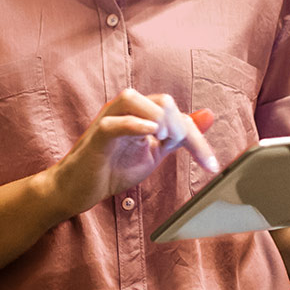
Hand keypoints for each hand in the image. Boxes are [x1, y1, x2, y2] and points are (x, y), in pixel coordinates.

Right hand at [39, 89, 215, 219]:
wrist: (77, 189)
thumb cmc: (111, 168)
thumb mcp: (154, 153)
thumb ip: (178, 135)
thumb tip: (209, 115)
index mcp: (141, 113)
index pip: (177, 113)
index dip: (198, 138)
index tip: (211, 166)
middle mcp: (125, 110)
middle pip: (163, 101)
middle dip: (181, 128)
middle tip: (180, 151)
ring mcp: (108, 120)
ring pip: (135, 100)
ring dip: (158, 119)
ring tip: (163, 141)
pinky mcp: (97, 136)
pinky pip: (115, 123)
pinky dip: (135, 125)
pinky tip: (151, 135)